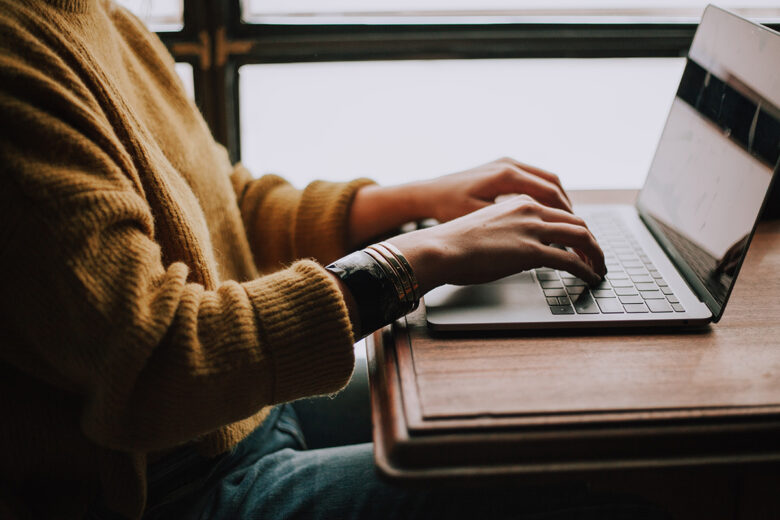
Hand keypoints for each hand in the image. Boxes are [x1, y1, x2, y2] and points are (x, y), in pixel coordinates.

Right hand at [387, 194, 605, 294]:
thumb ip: (510, 233)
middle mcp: (530, 210)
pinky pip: (571, 260)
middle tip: (597, 258)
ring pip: (581, 237)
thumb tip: (521, 252)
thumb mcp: (488, 229)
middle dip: (592, 242)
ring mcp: (532, 229)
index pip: (559, 212)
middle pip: (577, 222)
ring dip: (596, 254)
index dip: (576, 229)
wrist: (440, 248)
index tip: (581, 244)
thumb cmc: (454, 243)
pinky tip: (590, 278)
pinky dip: (586, 269)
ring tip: (599, 269)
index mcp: (519, 202)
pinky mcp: (531, 251)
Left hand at [410, 157, 572, 222]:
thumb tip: (541, 240)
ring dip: (559, 201)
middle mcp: (509, 164)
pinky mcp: (502, 167)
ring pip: (546, 180)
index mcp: (506, 175)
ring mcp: (506, 163)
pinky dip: (545, 195)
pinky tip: (547, 213)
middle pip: (553, 184)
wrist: (427, 194)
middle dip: (568, 209)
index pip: (550, 194)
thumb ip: (511, 226)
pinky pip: (534, 179)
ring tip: (567, 223)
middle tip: (579, 231)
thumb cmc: (448, 208)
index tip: (576, 233)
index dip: (566, 215)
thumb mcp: (479, 220)